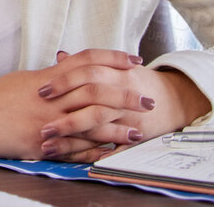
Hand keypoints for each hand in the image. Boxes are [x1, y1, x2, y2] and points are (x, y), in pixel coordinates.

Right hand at [0, 50, 142, 159]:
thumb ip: (50, 78)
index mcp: (45, 79)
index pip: (85, 62)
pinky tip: (111, 151)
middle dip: (125, 94)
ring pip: (90, 121)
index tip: (134, 61)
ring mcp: (44, 121)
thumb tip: (69, 69)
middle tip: (147, 98)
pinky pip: (73, 148)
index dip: (112, 59)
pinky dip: (95, 150)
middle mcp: (48, 98)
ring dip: (117, 126)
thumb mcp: (23, 80)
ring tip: (139, 130)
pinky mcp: (38, 143)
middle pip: (95, 90)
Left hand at [36, 50, 212, 161]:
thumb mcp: (115, 68)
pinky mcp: (135, 134)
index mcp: (115, 72)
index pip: (86, 72)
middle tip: (39, 119)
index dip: (63, 81)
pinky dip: (91, 152)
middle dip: (63, 111)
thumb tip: (60, 56)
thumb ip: (86, 63)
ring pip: (98, 123)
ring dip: (70, 135)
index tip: (41, 90)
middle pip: (91, 97)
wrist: (174, 99)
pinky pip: (111, 144)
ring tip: (46, 142)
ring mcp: (129, 115)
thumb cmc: (136, 82)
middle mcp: (123, 92)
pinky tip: (71, 157)